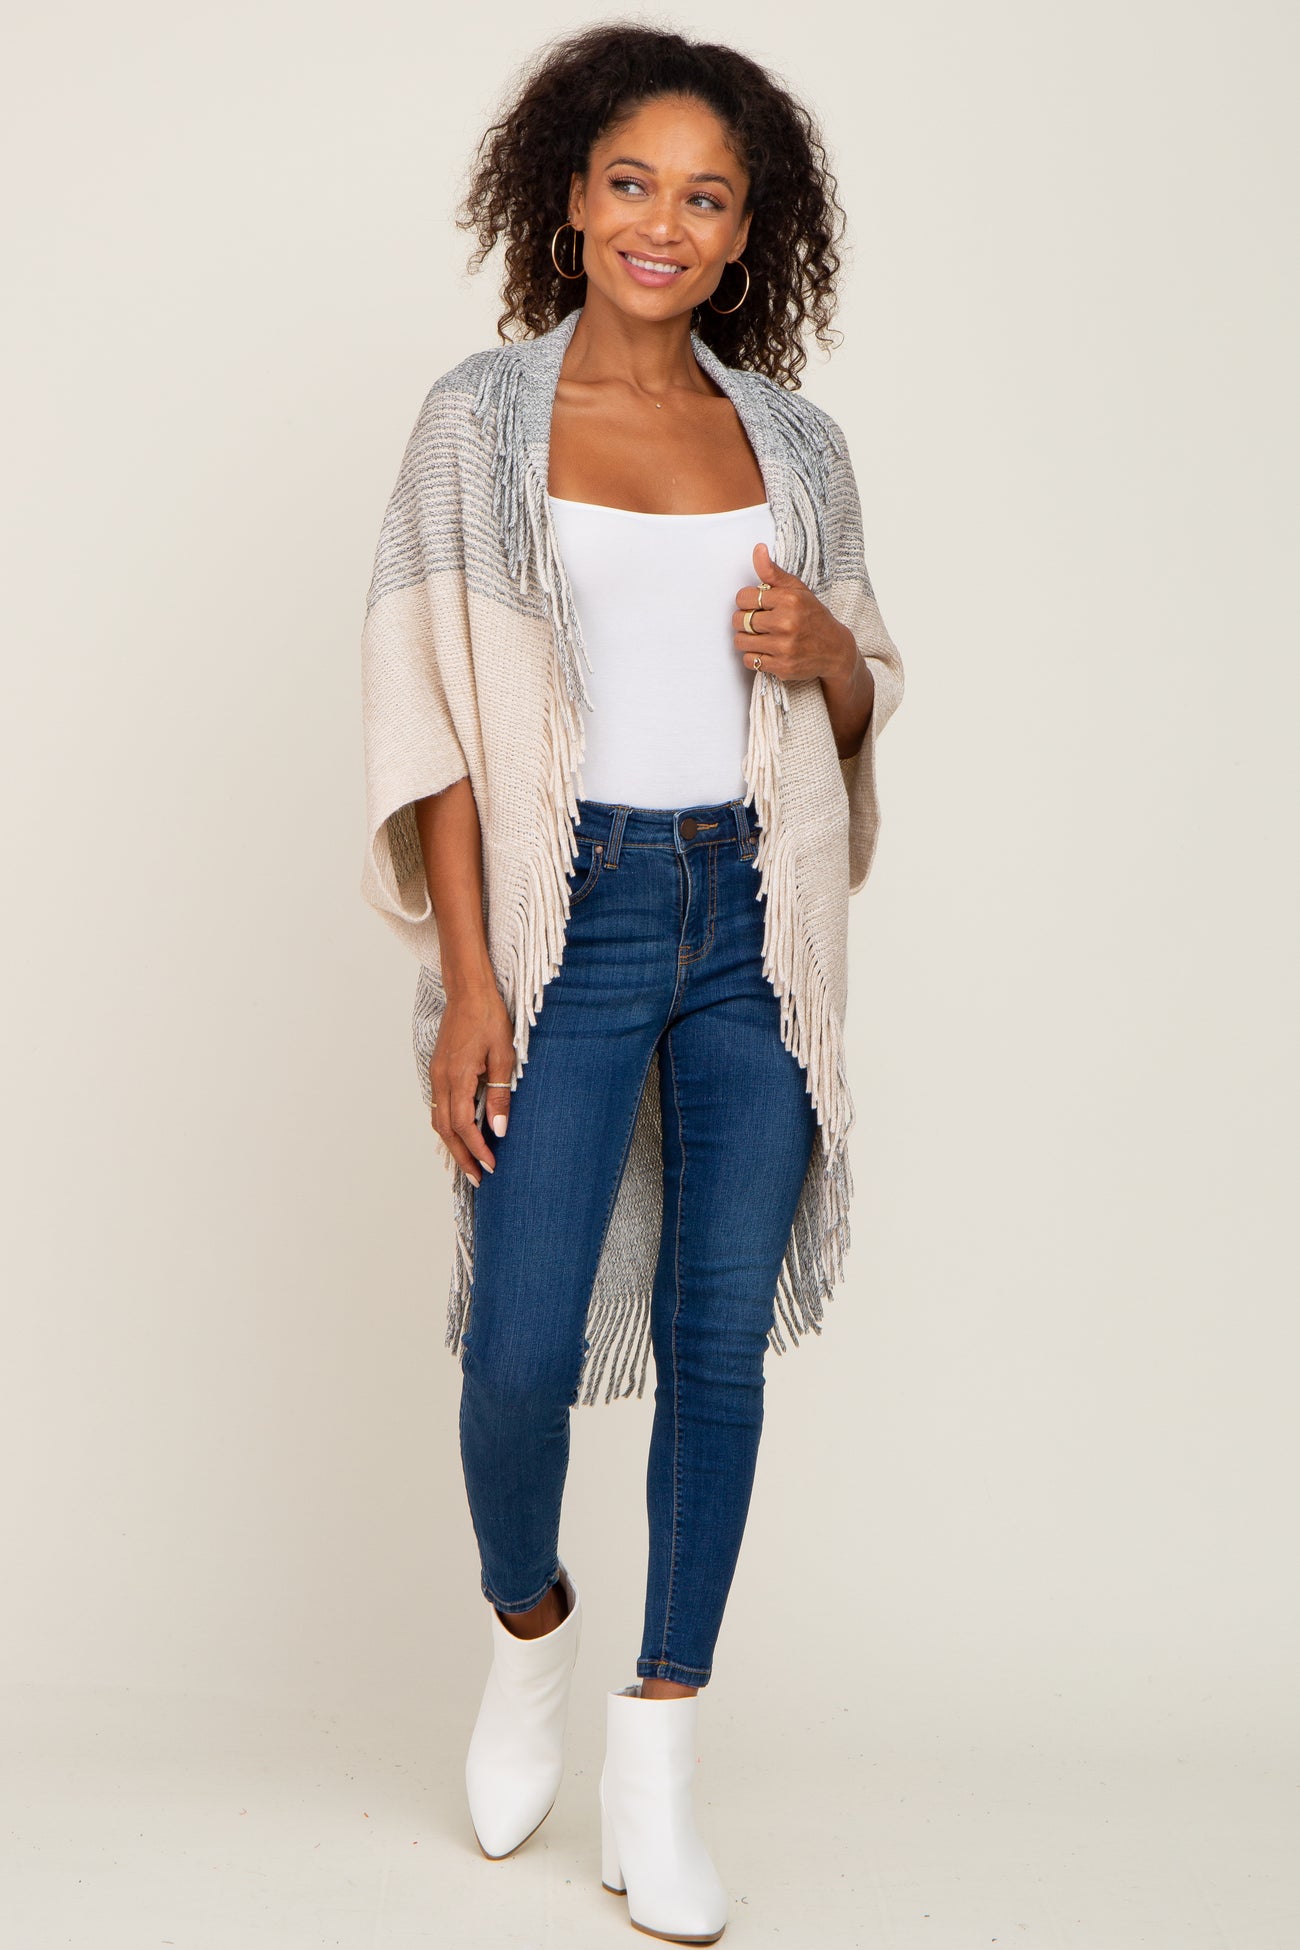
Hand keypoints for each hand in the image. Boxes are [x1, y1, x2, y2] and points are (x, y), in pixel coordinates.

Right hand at [428, 987, 516, 1186]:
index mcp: (457, 1077)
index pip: (464, 1126)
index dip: (476, 1150)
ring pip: (438, 1120)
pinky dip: (448, 1126)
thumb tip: (498, 1129)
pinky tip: (461, 1134)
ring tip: (469, 1163)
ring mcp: (436, 1075)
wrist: (468, 992)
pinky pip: (438, 1106)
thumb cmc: (489, 1018)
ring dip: (453, 1144)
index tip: (491, 1167)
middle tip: (478, 1179)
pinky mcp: (438, 1070)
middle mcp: (440, 1080)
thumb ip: (499, 1094)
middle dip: (461, 1156)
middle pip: (446, 1130)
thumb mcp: (503, 1056)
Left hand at [732, 541, 856, 684]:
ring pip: (740, 641)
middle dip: (744, 620)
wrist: (835, 649)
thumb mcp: (797, 590)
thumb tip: (758, 549)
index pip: (743, 598)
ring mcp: (784, 647)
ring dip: (746, 639)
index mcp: (789, 600)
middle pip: (739, 620)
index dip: (746, 601)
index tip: (757, 605)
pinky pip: (749, 661)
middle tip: (758, 621)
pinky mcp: (781, 667)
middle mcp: (786, 623)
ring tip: (761, 636)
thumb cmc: (812, 616)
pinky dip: (754, 657)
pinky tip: (767, 650)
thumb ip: (773, 572)